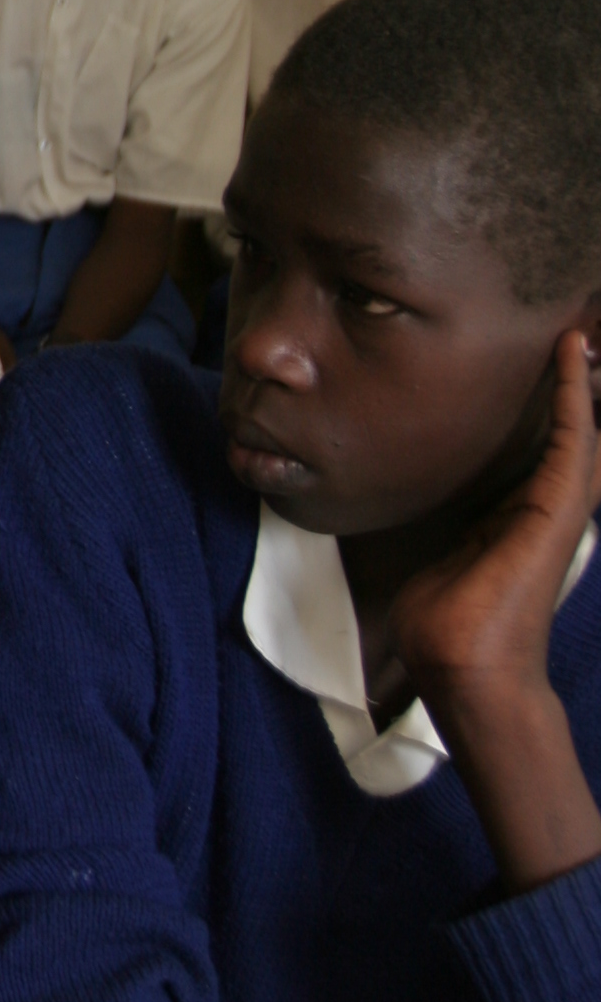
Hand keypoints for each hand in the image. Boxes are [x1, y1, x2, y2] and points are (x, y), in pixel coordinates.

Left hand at [393, 327, 600, 711]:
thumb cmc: (444, 626)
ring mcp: (555, 508)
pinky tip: (573, 355)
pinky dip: (573, 395)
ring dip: (583, 382)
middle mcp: (543, 509)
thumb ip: (447, 537)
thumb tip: (417, 525)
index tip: (545, 364)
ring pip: (582, 429)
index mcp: (517, 520)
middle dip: (579, 389)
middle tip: (582, 336)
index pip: (537, 451)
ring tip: (582, 335)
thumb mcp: (441, 562)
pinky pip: (573, 439)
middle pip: (571, 435)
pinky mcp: (557, 508)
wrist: (464, 666)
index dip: (543, 410)